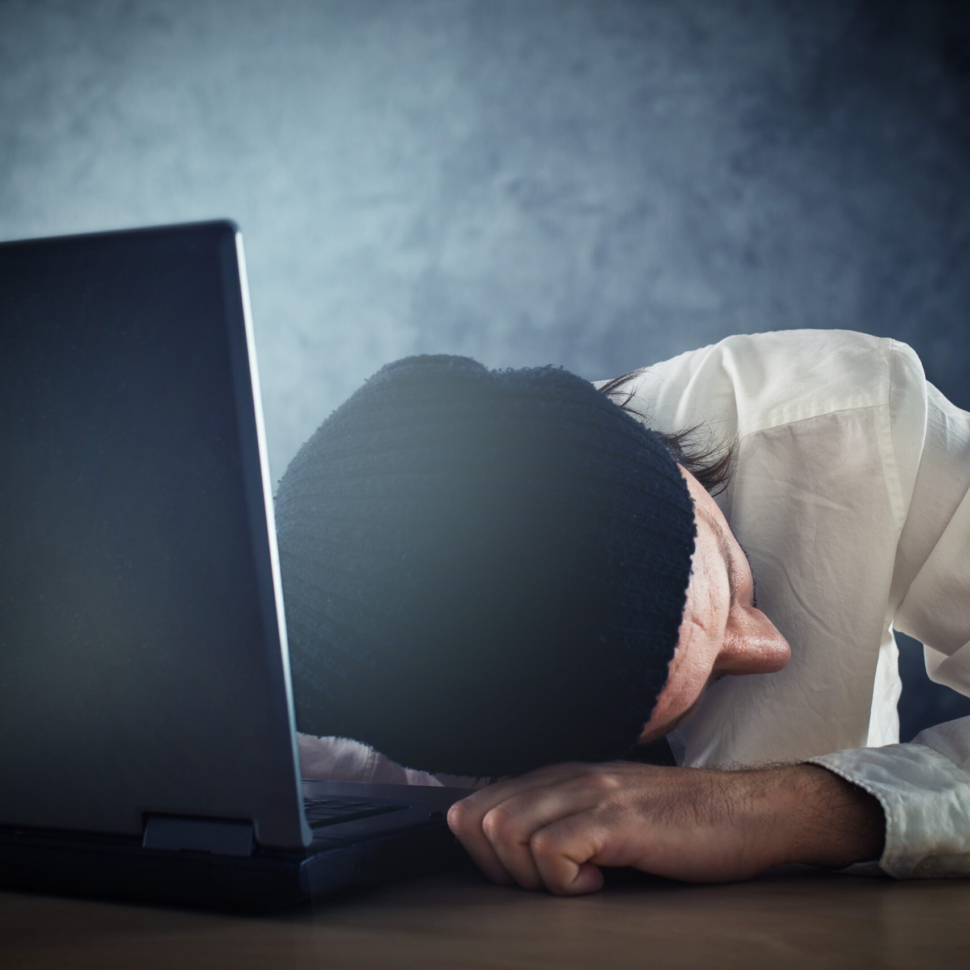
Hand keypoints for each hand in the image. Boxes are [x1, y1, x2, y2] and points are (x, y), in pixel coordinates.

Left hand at [447, 761, 884, 894]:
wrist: (751, 813)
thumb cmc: (684, 825)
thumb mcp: (612, 815)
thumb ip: (567, 820)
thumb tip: (517, 859)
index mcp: (561, 777)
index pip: (475, 805)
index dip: (483, 853)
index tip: (527, 879)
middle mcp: (568, 777)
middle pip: (478, 818)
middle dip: (498, 868)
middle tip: (547, 887)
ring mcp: (592, 794)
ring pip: (505, 830)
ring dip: (529, 875)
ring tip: (576, 884)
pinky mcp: (617, 820)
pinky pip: (553, 849)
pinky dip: (565, 881)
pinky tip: (601, 884)